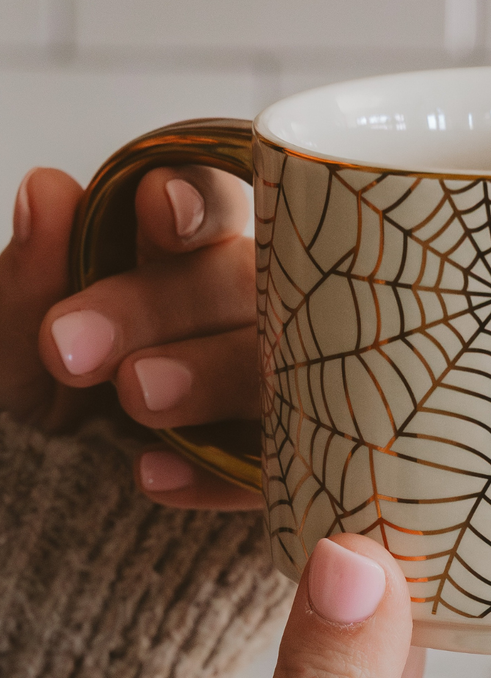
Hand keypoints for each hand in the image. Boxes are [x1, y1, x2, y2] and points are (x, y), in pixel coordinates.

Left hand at [0, 165, 261, 508]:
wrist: (62, 486)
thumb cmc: (56, 384)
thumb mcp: (19, 334)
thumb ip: (31, 275)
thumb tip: (49, 191)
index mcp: (187, 253)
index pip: (211, 206)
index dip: (198, 200)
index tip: (159, 206)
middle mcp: (245, 306)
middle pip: (238, 285)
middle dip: (162, 307)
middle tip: (76, 347)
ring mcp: (276, 381)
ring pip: (273, 367)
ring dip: (210, 378)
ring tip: (136, 400)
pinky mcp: (279, 456)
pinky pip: (271, 462)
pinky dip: (218, 472)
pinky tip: (154, 474)